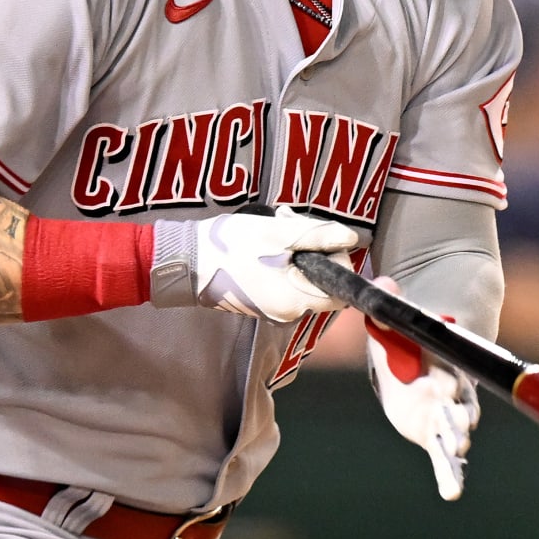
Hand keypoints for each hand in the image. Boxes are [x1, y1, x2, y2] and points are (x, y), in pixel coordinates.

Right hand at [175, 205, 357, 322]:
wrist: (187, 261)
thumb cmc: (231, 246)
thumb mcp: (279, 234)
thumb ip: (318, 237)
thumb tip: (351, 239)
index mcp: (296, 301)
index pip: (339, 290)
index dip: (337, 261)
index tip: (319, 238)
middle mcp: (289, 313)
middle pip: (320, 282)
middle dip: (313, 251)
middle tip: (290, 226)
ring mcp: (274, 309)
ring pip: (302, 278)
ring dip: (296, 252)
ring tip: (274, 230)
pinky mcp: (262, 301)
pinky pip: (285, 281)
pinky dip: (281, 261)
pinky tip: (264, 242)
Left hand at [365, 277, 479, 499]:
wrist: (427, 352)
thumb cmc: (410, 336)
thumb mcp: (399, 321)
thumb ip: (392, 306)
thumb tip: (385, 283)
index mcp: (444, 362)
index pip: (452, 372)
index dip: (451, 381)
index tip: (450, 390)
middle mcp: (451, 392)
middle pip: (457, 407)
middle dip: (457, 419)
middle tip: (459, 433)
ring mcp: (443, 416)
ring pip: (453, 432)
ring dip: (454, 444)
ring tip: (456, 456)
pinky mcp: (432, 433)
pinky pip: (442, 455)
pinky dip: (448, 472)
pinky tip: (452, 492)